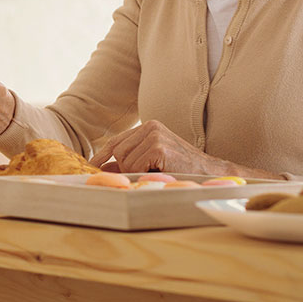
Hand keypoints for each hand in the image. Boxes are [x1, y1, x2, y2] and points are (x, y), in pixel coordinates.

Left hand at [88, 120, 227, 174]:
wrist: (210, 172)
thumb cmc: (181, 168)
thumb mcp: (152, 161)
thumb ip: (129, 161)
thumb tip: (104, 168)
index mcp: (147, 127)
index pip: (117, 141)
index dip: (103, 155)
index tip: (92, 165)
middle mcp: (150, 127)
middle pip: (118, 152)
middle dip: (126, 168)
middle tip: (147, 174)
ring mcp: (154, 136)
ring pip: (125, 160)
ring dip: (137, 172)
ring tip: (157, 172)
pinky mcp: (158, 147)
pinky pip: (135, 166)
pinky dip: (144, 174)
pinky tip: (161, 172)